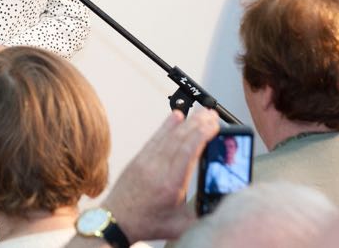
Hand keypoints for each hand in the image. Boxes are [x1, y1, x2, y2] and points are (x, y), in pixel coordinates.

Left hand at [100, 109, 219, 241]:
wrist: (116, 219)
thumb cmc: (146, 223)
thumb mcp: (180, 225)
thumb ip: (202, 214)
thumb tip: (222, 202)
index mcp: (170, 184)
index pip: (188, 152)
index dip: (202, 135)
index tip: (214, 125)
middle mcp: (157, 168)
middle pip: (180, 139)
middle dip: (198, 124)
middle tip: (212, 114)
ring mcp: (146, 161)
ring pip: (168, 136)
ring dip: (186, 122)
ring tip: (201, 112)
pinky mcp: (139, 158)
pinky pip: (156, 138)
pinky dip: (167, 125)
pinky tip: (176, 116)